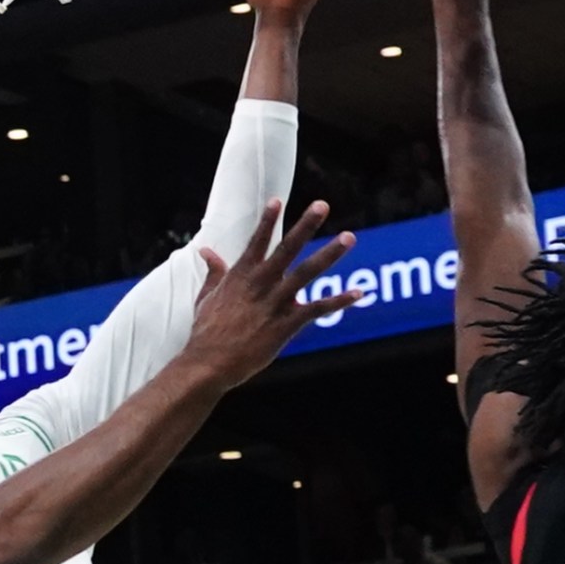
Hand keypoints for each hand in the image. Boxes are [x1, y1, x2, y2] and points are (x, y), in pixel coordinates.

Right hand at [184, 199, 355, 391]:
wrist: (209, 363)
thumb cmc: (206, 332)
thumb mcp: (207, 297)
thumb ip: (214, 272)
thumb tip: (206, 251)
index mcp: (241, 275)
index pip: (257, 241)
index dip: (267, 221)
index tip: (278, 200)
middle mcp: (261, 283)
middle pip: (287, 248)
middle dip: (306, 225)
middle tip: (322, 205)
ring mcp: (275, 303)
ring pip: (307, 272)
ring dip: (330, 254)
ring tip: (349, 237)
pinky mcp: (286, 324)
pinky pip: (318, 309)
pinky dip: (339, 301)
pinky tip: (358, 293)